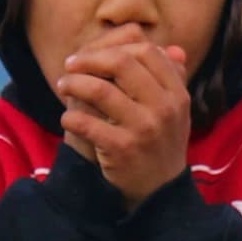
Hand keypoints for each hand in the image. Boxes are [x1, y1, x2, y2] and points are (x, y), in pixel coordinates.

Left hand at [56, 38, 191, 206]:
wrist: (160, 194)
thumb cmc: (162, 146)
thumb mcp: (176, 113)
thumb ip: (172, 80)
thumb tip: (174, 49)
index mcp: (177, 93)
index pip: (147, 51)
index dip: (116, 46)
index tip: (94, 55)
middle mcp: (164, 107)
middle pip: (122, 62)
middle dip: (89, 59)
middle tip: (70, 66)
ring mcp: (144, 128)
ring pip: (100, 89)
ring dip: (73, 83)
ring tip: (63, 86)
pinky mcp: (122, 149)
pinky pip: (86, 123)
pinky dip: (70, 117)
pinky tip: (67, 119)